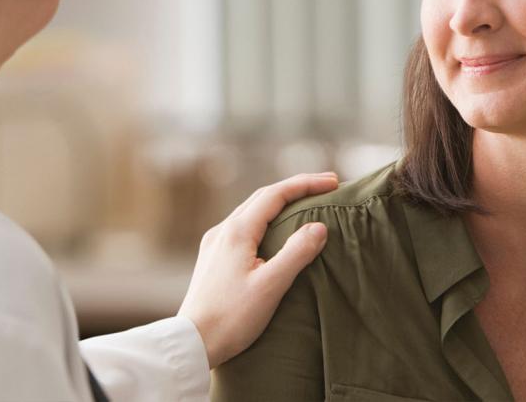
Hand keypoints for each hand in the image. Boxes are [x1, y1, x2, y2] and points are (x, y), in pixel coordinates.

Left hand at [177, 172, 337, 368]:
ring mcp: (214, 244)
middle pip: (263, 197)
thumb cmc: (231, 318)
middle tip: (326, 186)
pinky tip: (275, 231)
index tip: (334, 182)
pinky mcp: (212, 258)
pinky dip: (266, 219)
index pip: (275, 194)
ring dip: (280, 202)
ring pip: (251, 211)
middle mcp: (223, 230)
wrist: (191, 344)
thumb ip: (296, 253)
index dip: (306, 184)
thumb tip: (319, 226)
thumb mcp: (270, 286)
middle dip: (295, 188)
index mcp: (237, 231)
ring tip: (306, 203)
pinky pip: (243, 227)